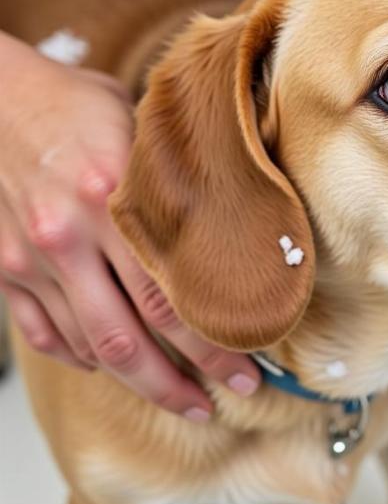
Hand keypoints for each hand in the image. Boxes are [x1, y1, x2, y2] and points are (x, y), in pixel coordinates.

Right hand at [0, 35, 259, 418]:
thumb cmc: (71, 104)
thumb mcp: (135, 127)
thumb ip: (174, 184)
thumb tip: (235, 226)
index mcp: (111, 200)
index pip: (173, 296)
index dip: (213, 345)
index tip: (247, 370)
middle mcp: (68, 238)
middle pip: (130, 340)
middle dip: (180, 383)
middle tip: (221, 400)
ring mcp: (30, 260)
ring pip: (89, 348)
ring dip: (138, 384)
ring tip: (180, 400)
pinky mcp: (2, 271)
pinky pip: (44, 335)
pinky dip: (82, 359)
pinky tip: (115, 368)